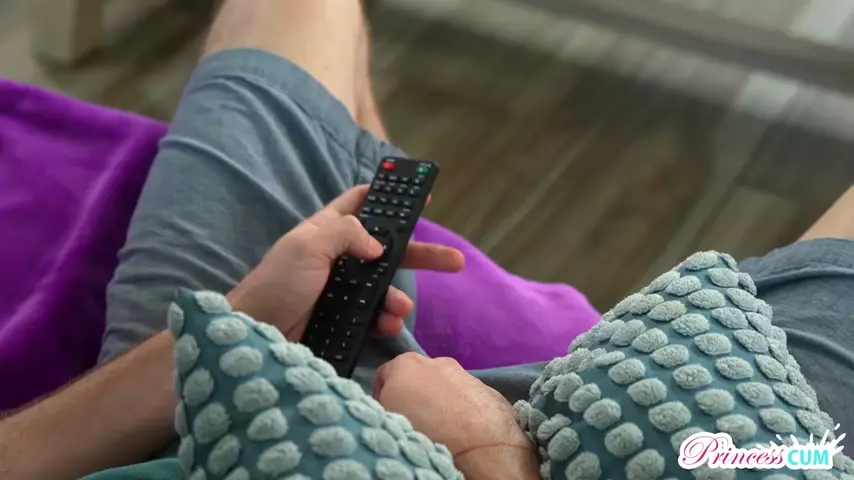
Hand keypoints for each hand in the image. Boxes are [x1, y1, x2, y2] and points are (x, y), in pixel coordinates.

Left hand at [226, 185, 463, 340]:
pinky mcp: (343, 319)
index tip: (420, 190)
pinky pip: (374, 316)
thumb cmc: (277, 284)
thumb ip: (347, 233)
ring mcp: (342, 290)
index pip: (361, 203)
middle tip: (454, 260)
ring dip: (398, 297)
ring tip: (399, 308)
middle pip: (389, 249)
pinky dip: (384, 320)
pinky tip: (386, 325)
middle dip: (420, 253)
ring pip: (385, 288)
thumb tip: (378, 245)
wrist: (255, 336)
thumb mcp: (308, 246)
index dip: (390, 194)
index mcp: (327, 230)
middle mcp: (338, 257)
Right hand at [373, 353, 531, 456]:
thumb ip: (385, 404)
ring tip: (443, 431)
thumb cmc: (423, 432)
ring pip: (446, 386)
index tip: (389, 416)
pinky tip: (465, 432)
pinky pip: (469, 398)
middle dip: (415, 396)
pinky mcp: (489, 389)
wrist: (478, 446)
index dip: (383, 398)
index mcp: (405, 364)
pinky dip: (465, 410)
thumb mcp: (387, 418)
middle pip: (418, 378)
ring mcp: (465, 373)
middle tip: (416, 424)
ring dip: (442, 403)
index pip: (384, 376)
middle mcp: (436, 361)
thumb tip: (389, 407)